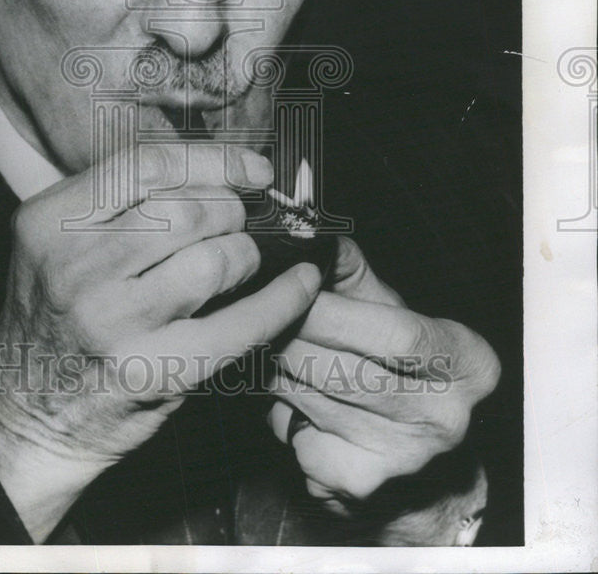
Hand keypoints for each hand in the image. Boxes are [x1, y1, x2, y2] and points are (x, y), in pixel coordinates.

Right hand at [0, 142, 321, 540]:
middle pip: (187, 210)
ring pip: (215, 261)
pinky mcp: (152, 372)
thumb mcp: (57, 243)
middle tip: (234, 224)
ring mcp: (112, 324)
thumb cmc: (57, 317)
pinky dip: (282, 300)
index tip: (253, 168)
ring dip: (244, 255)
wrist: (27, 415)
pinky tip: (301, 284)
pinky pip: (239, 325)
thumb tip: (219, 170)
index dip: (214, 161)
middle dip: (230, 211)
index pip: (146, 165)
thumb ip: (118, 203)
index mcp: (48, 221)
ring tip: (239, 262)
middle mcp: (74, 269)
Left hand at [267, 237, 500, 512]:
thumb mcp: (394, 310)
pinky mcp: (356, 486)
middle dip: (288, 334)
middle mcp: (442, 418)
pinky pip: (293, 436)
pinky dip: (277, 411)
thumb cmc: (403, 366)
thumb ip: (352, 272)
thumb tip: (305, 238)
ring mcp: (400, 459)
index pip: (396, 337)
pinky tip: (285, 397)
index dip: (336, 311)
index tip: (293, 286)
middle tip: (257, 308)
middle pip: (343, 369)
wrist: (425, 465)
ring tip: (266, 343)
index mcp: (467, 363)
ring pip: (308, 399)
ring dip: (273, 367)